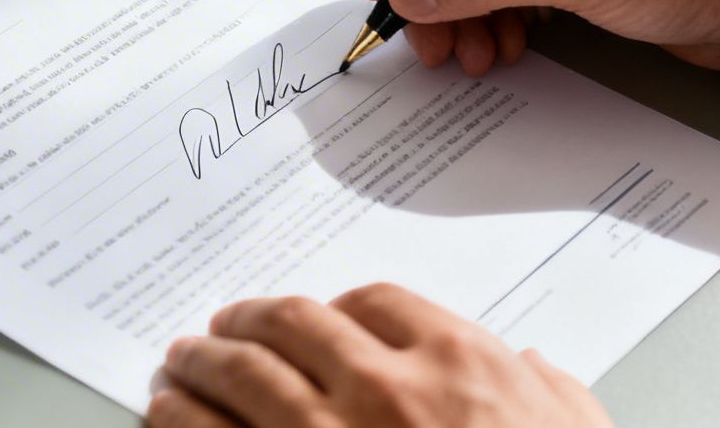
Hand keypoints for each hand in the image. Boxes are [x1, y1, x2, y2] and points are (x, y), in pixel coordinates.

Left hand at [151, 284, 611, 427]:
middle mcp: (382, 390)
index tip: (314, 319)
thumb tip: (534, 367)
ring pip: (237, 376)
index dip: (335, 309)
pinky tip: (164, 420)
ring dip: (197, 365)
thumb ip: (555, 397)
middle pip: (290, 326)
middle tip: (221, 327)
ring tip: (177, 366)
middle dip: (247, 322)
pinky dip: (179, 424)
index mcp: (457, 365)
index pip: (373, 303)